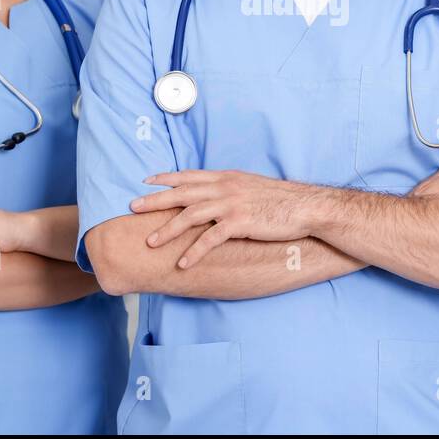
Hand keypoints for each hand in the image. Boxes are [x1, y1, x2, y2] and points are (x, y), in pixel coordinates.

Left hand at [130, 170, 316, 268]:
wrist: (306, 207)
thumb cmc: (281, 200)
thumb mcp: (251, 186)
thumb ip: (231, 189)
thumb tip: (215, 195)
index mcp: (227, 177)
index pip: (189, 175)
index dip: (166, 178)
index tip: (146, 181)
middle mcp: (225, 187)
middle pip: (182, 193)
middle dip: (155, 200)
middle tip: (132, 207)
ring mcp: (232, 204)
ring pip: (190, 215)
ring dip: (168, 230)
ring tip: (150, 242)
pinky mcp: (240, 223)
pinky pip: (210, 239)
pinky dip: (194, 252)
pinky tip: (182, 263)